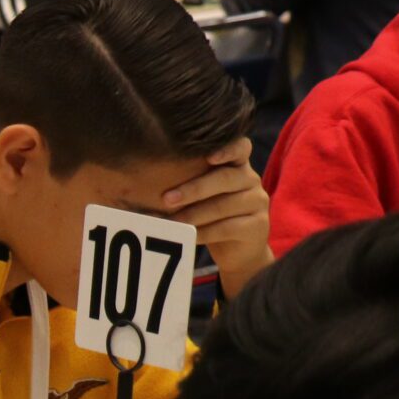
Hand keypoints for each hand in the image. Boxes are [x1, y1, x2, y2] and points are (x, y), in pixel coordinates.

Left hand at [161, 138, 272, 296]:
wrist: (238, 251)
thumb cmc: (213, 216)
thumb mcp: (204, 196)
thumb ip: (188, 182)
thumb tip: (142, 183)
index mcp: (238, 166)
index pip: (240, 147)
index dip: (227, 148)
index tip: (209, 156)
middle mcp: (251, 180)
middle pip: (225, 178)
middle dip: (194, 188)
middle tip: (166, 199)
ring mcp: (257, 202)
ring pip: (224, 205)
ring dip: (194, 214)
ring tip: (171, 222)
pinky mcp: (257, 226)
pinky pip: (227, 227)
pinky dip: (204, 232)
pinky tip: (187, 235)